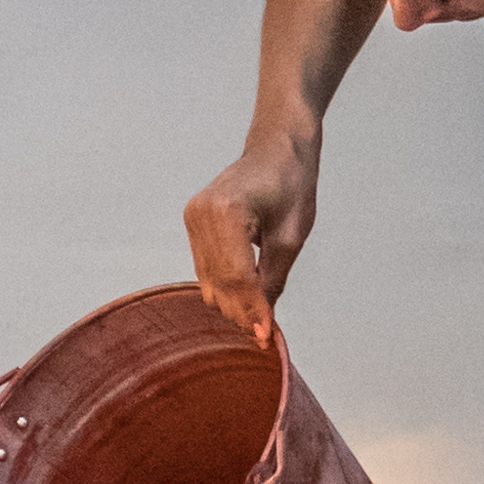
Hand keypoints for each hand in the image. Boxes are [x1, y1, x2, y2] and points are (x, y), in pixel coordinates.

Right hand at [183, 131, 320, 344]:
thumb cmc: (291, 182)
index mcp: (228, 211)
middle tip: (263, 335)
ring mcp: (192, 216)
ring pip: (208, 279)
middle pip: (219, 281)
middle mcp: (202, 212)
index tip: (265, 336)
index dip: (252, 310)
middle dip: (241, 310)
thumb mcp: (291, 236)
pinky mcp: (192, 221)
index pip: (238, 276)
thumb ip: (273, 280)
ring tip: (257, 318)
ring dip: (232, 301)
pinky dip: (224, 285)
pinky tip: (244, 297)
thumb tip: (262, 322)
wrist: (276, 147)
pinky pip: (204, 267)